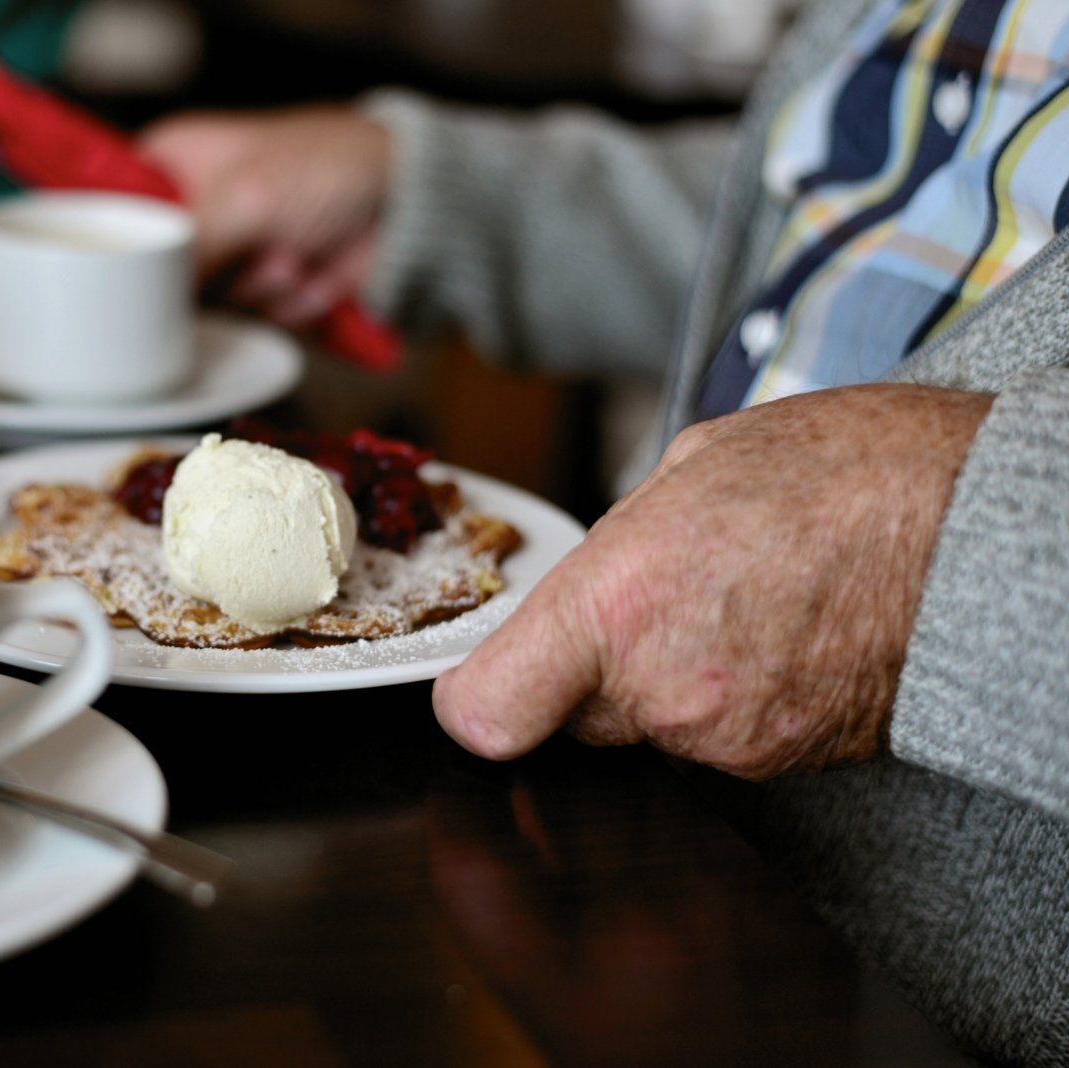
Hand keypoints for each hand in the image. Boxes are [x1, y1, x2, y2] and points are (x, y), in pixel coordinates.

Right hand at [137, 106, 389, 328]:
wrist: (406, 202)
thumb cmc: (326, 168)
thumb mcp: (243, 199)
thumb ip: (184, 251)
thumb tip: (140, 301)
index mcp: (174, 163)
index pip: (116, 212)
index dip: (126, 249)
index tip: (140, 271)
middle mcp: (195, 209)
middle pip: (161, 275)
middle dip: (217, 274)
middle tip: (250, 250)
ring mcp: (232, 253)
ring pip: (212, 305)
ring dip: (261, 287)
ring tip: (294, 254)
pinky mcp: (266, 288)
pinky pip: (254, 318)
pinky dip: (290, 302)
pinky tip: (315, 272)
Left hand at [433, 384, 994, 777]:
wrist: (978, 529)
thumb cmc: (846, 472)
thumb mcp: (691, 467)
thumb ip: (617, 545)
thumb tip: (589, 581)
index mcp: (617, 605)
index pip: (487, 712)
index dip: (475, 698)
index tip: (483, 680)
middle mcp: (664, 690)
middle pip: (571, 715)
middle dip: (591, 667)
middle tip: (656, 599)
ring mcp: (728, 740)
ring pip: (650, 724)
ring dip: (671, 678)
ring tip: (741, 599)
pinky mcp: (784, 766)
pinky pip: (718, 738)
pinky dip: (732, 697)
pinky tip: (778, 631)